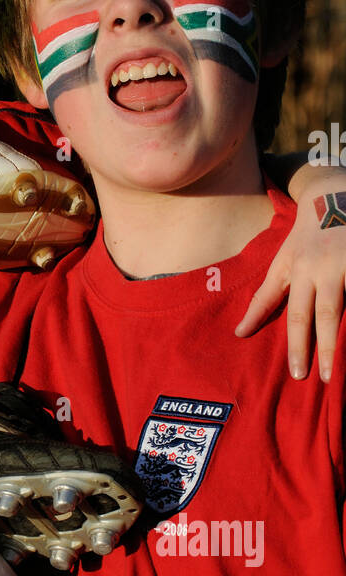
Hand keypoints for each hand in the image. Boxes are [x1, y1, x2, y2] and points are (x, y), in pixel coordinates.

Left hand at [235, 170, 345, 380]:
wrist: (334, 196)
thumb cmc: (304, 238)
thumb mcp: (281, 262)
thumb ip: (264, 299)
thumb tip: (239, 332)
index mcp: (300, 271)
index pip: (294, 314)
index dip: (295, 344)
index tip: (295, 372)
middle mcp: (324, 269)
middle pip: (322, 314)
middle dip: (320, 348)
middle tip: (317, 379)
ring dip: (340, 340)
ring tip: (338, 369)